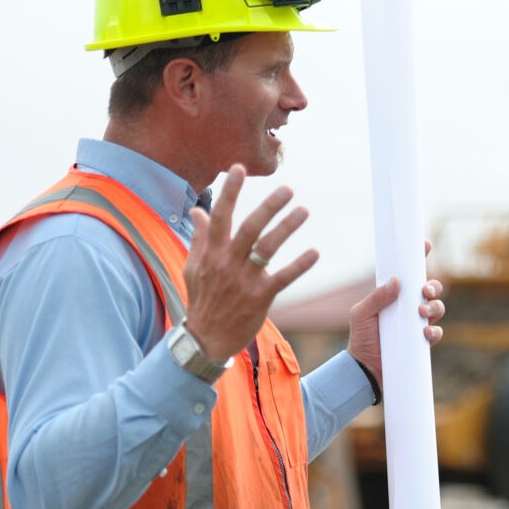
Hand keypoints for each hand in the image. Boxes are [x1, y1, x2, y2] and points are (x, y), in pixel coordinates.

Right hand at [183, 165, 318, 361]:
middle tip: (287, 189)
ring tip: (304, 210)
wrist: (206, 340)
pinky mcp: (259, 298)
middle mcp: (226, 264)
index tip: (238, 168)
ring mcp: (243, 281)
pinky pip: (282, 278)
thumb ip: (200, 238)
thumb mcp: (193, 267)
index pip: (220, 216)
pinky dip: (299, 266)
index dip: (229, 192)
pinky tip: (315, 252)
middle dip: (267, 206)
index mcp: (211, 253)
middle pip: (249, 228)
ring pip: (266, 248)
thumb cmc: (202, 300)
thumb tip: (197, 211)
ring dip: (286, 228)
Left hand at [346, 242, 445, 392]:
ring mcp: (417, 324)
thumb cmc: (361, 337)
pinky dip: (434, 331)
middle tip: (424, 291)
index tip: (425, 244)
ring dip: (435, 307)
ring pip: (437, 308)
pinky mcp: (422, 342)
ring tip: (422, 313)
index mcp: (395, 296)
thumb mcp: (361, 314)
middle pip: (431, 289)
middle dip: (433, 286)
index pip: (410, 273)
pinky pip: (436, 332)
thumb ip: (376, 297)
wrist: (364, 368)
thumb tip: (396, 281)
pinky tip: (425, 333)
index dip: (419, 257)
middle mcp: (409, 307)